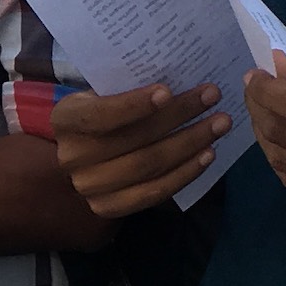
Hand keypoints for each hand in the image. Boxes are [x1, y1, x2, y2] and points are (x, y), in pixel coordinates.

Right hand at [53, 81, 227, 218]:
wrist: (81, 155)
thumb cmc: (100, 113)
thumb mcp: (100, 93)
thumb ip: (125, 89)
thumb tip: (179, 77)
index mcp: (66, 120)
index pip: (100, 115)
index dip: (134, 105)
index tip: (167, 90)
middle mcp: (73, 157)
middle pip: (134, 140)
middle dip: (179, 116)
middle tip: (212, 96)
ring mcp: (89, 187)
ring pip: (149, 166)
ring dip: (190, 144)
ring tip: (219, 124)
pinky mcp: (108, 207)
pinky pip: (154, 192)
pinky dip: (185, 173)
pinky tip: (207, 155)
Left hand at [243, 58, 285, 212]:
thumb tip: (270, 74)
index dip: (264, 91)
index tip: (254, 78)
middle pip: (284, 134)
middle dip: (258, 110)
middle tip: (255, 95)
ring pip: (283, 161)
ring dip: (264, 136)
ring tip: (264, 117)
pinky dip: (281, 160)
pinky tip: (280, 143)